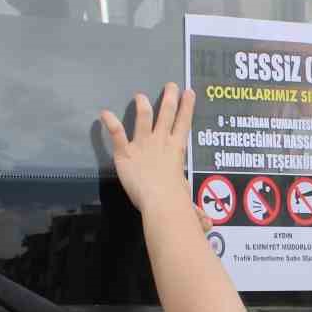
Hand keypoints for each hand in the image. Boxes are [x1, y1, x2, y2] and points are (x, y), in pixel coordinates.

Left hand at [99, 83, 194, 212]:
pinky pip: (117, 135)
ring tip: (140, 95)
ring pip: (144, 119)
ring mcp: (143, 145)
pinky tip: (104, 113)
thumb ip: (195, 212)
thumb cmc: (176, 202)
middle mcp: (161, 142)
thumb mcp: (187, 203)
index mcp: (177, 151)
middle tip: (171, 85)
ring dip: (143, 105)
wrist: (160, 201)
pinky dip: (110, 123)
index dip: (187, 107)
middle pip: (167, 115)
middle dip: (169, 99)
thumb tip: (207, 226)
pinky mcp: (125, 153)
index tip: (190, 92)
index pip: (184, 124)